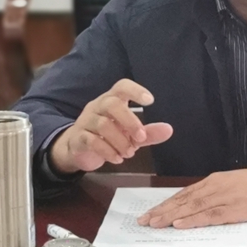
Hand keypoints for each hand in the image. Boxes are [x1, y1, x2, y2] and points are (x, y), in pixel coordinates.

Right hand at [50, 79, 172, 173]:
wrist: (77, 149)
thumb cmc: (107, 136)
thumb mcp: (129, 134)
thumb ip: (148, 132)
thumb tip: (169, 130)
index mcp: (112, 100)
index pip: (122, 87)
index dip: (135, 91)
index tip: (150, 101)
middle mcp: (98, 106)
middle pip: (111, 104)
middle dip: (130, 121)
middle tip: (140, 138)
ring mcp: (86, 121)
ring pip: (103, 124)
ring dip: (120, 141)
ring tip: (129, 153)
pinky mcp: (78, 137)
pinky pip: (92, 141)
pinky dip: (107, 151)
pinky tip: (117, 159)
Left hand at [137, 166, 246, 228]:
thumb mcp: (235, 185)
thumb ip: (217, 194)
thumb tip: (198, 205)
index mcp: (215, 180)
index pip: (185, 193)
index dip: (166, 204)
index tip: (150, 212)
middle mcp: (216, 186)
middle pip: (184, 200)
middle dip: (162, 210)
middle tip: (143, 220)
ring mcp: (225, 196)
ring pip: (192, 207)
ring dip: (172, 216)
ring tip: (154, 222)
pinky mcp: (236, 208)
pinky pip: (210, 215)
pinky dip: (193, 220)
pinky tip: (180, 224)